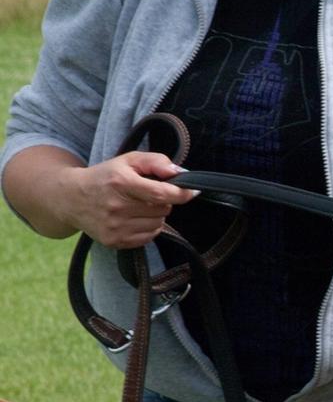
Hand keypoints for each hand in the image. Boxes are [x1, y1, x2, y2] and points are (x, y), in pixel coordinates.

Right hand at [61, 151, 199, 248]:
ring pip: (158, 224)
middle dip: (163, 201)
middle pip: (163, 209)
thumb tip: (180, 172)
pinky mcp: (115, 241)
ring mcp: (115, 227)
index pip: (161, 193)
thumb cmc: (105, 177)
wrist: (71, 198)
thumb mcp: (127, 160)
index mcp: (121, 183)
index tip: (192, 191)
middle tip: (147, 195)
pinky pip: (149, 237)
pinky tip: (133, 218)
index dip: (181, 193)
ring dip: (155, 215)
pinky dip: (148, 228)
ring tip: (137, 206)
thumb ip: (155, 161)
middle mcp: (117, 207)